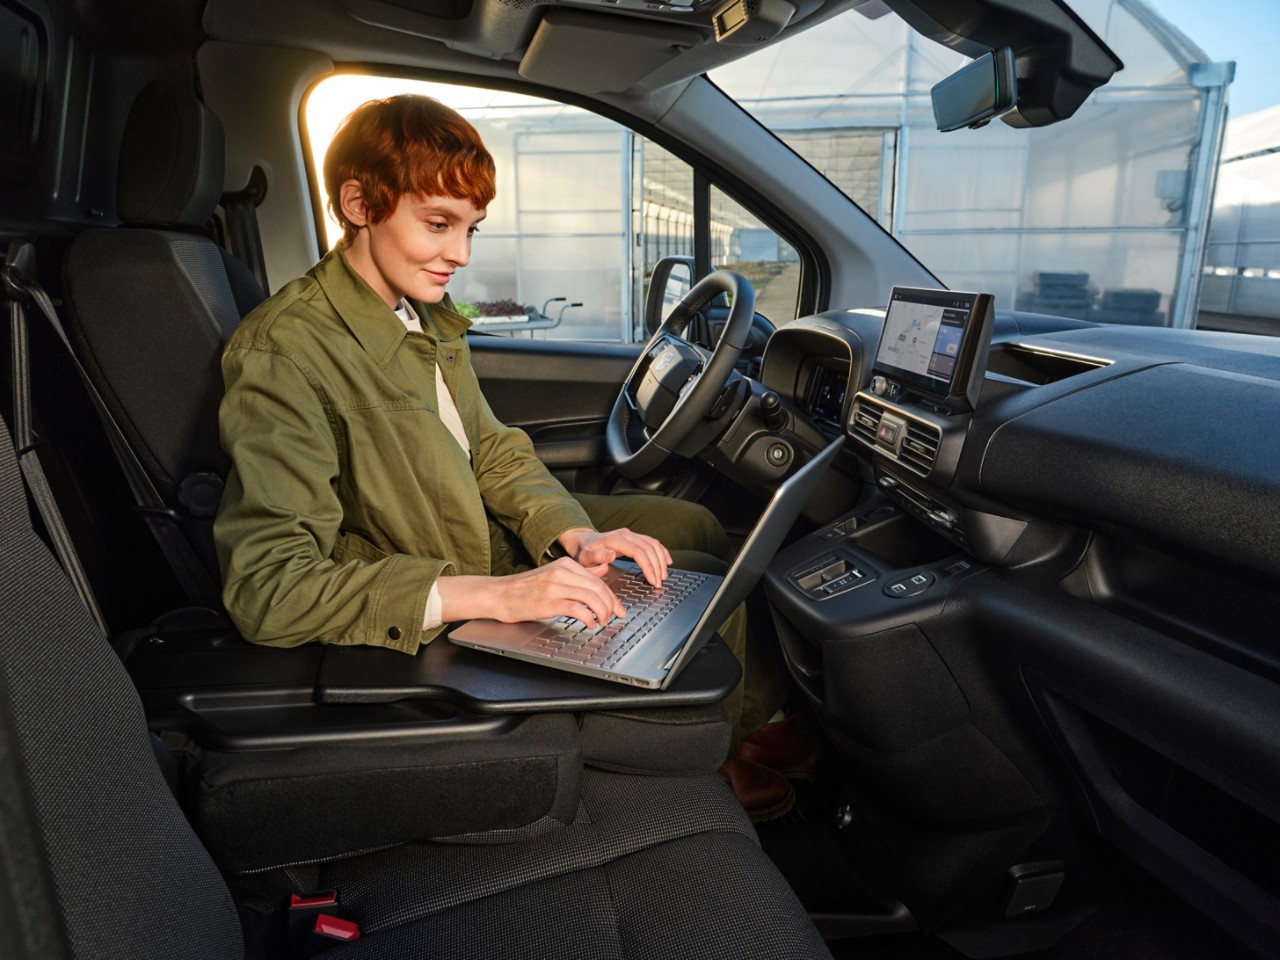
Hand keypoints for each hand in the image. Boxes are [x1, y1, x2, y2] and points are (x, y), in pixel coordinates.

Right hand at [437, 557, 625, 627]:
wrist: (499, 594)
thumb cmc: (525, 589)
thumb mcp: (553, 575)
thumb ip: (578, 575)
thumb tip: (603, 569)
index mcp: (565, 565)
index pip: (598, 580)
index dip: (612, 597)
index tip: (619, 609)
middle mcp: (562, 572)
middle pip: (599, 588)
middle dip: (611, 605)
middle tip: (615, 618)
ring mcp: (555, 586)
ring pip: (592, 597)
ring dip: (602, 613)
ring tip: (602, 622)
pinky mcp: (549, 601)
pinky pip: (577, 608)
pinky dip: (588, 618)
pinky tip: (589, 624)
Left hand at [558, 526, 671, 585]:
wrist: (584, 542)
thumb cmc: (584, 552)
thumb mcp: (586, 557)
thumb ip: (597, 557)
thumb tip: (611, 555)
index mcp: (615, 539)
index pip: (638, 551)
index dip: (648, 566)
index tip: (653, 580)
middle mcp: (625, 534)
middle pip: (648, 548)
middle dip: (657, 566)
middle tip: (659, 582)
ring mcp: (631, 535)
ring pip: (653, 544)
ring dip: (661, 560)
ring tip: (663, 576)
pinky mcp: (635, 538)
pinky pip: (652, 542)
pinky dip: (662, 551)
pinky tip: (668, 561)